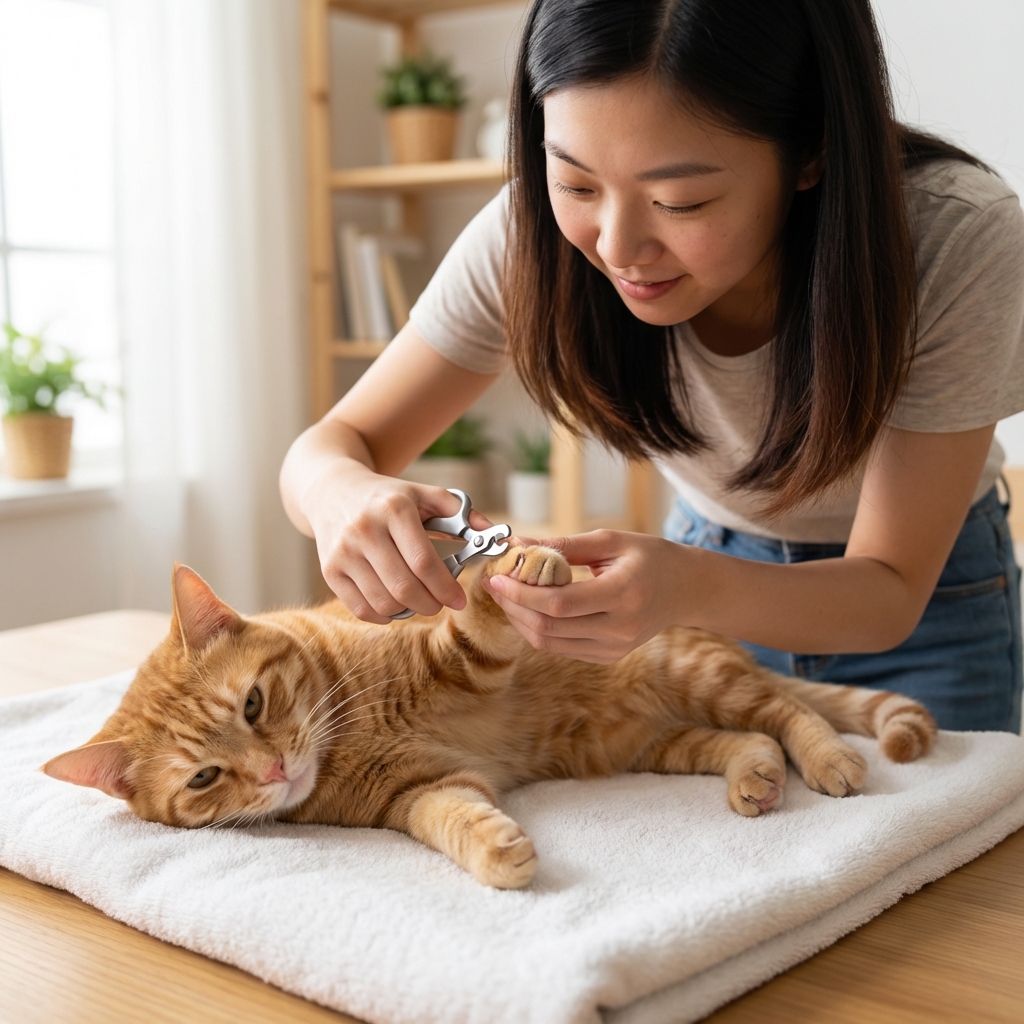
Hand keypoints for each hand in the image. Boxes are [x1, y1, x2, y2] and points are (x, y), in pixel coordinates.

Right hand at [301, 461, 492, 622]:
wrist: (333, 490)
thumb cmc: (388, 496)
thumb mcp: (425, 494)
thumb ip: (463, 513)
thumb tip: (499, 536)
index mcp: (394, 509)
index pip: (423, 562)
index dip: (445, 587)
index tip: (459, 600)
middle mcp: (365, 530)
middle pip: (404, 587)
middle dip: (430, 604)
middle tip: (441, 604)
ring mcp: (343, 552)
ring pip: (383, 602)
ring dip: (408, 610)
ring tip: (419, 600)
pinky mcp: (329, 570)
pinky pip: (361, 608)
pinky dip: (383, 614)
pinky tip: (395, 603)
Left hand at [482, 530, 689, 662]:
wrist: (686, 589)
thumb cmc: (650, 557)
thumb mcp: (610, 541)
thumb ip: (562, 544)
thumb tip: (517, 543)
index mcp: (622, 594)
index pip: (559, 604)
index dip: (521, 593)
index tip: (498, 576)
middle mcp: (619, 628)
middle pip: (549, 627)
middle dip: (514, 606)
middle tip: (496, 584)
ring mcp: (615, 648)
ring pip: (550, 643)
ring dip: (521, 620)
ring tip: (508, 595)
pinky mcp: (609, 656)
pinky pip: (562, 648)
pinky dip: (539, 630)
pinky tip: (530, 609)